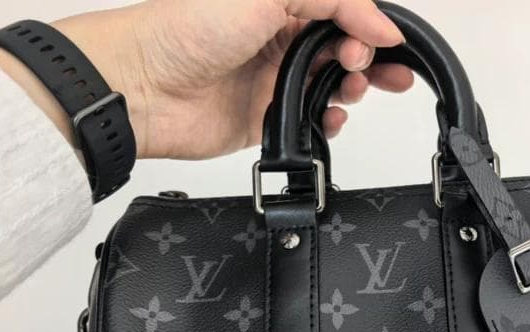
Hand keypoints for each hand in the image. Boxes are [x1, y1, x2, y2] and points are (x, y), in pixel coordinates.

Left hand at [1, 0, 413, 159]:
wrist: (144, 87)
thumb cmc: (186, 31)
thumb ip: (331, 0)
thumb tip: (380, 25)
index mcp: (281, 4)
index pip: (342, 11)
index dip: (369, 25)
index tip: (386, 40)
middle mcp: (280, 39)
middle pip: (343, 48)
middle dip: (370, 58)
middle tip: (374, 68)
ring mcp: (275, 80)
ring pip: (333, 85)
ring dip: (355, 87)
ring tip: (354, 88)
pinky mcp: (268, 118)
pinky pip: (312, 121)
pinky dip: (330, 121)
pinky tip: (333, 115)